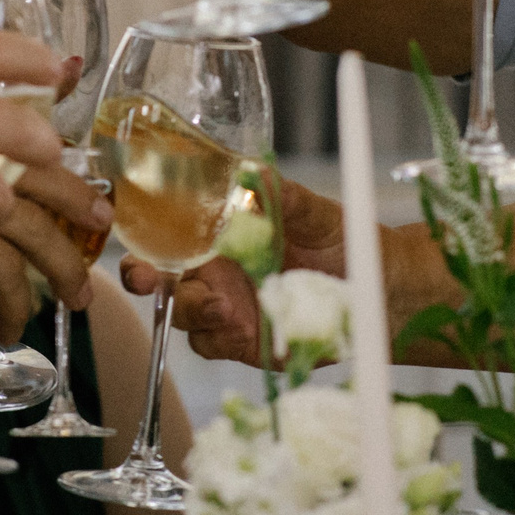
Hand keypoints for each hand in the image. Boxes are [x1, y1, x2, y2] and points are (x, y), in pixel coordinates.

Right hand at [121, 175, 347, 363]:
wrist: (375, 290)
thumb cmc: (340, 242)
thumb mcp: (314, 213)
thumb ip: (283, 196)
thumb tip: (256, 171)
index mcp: (220, 234)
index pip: (169, 232)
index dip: (145, 234)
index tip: (138, 230)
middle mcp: (214, 271)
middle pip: (161, 277)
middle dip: (143, 278)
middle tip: (146, 279)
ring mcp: (224, 307)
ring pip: (182, 313)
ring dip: (192, 310)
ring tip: (223, 307)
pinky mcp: (240, 341)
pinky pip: (211, 343)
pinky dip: (217, 337)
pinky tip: (238, 329)